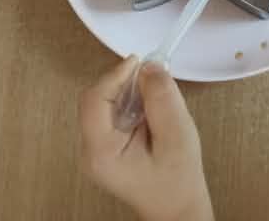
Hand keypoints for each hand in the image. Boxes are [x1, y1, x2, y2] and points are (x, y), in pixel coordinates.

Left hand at [78, 59, 213, 220]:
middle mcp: (91, 152)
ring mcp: (96, 150)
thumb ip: (162, 98)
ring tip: (155, 102)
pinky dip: (130, 103)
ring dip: (129, 93)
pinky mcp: (105, 146)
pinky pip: (111, 112)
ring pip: (104, 103)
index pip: (94, 100)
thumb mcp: (176, 134)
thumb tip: (149, 67)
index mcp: (101, 153)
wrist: (175, 206)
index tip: (139, 61)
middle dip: (124, 83)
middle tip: (153, 79)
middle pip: (97, 98)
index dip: (115, 75)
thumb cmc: (176, 180)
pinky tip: (150, 113)